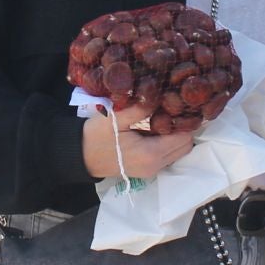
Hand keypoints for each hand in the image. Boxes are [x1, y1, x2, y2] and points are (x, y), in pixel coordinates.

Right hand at [81, 100, 195, 181]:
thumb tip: (160, 94)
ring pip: (178, 152)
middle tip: (177, 108)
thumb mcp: (116, 118)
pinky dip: (169, 144)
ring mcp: (152, 171)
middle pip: (185, 146)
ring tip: (168, 116)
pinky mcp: (147, 170)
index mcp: (151, 153)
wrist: (79, 156)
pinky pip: (168, 156)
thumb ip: (140, 108)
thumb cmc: (96, 136)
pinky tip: (158, 128)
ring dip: (177, 136)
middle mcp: (155, 166)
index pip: (184, 137)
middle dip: (184, 128)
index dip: (186, 120)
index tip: (182, 103)